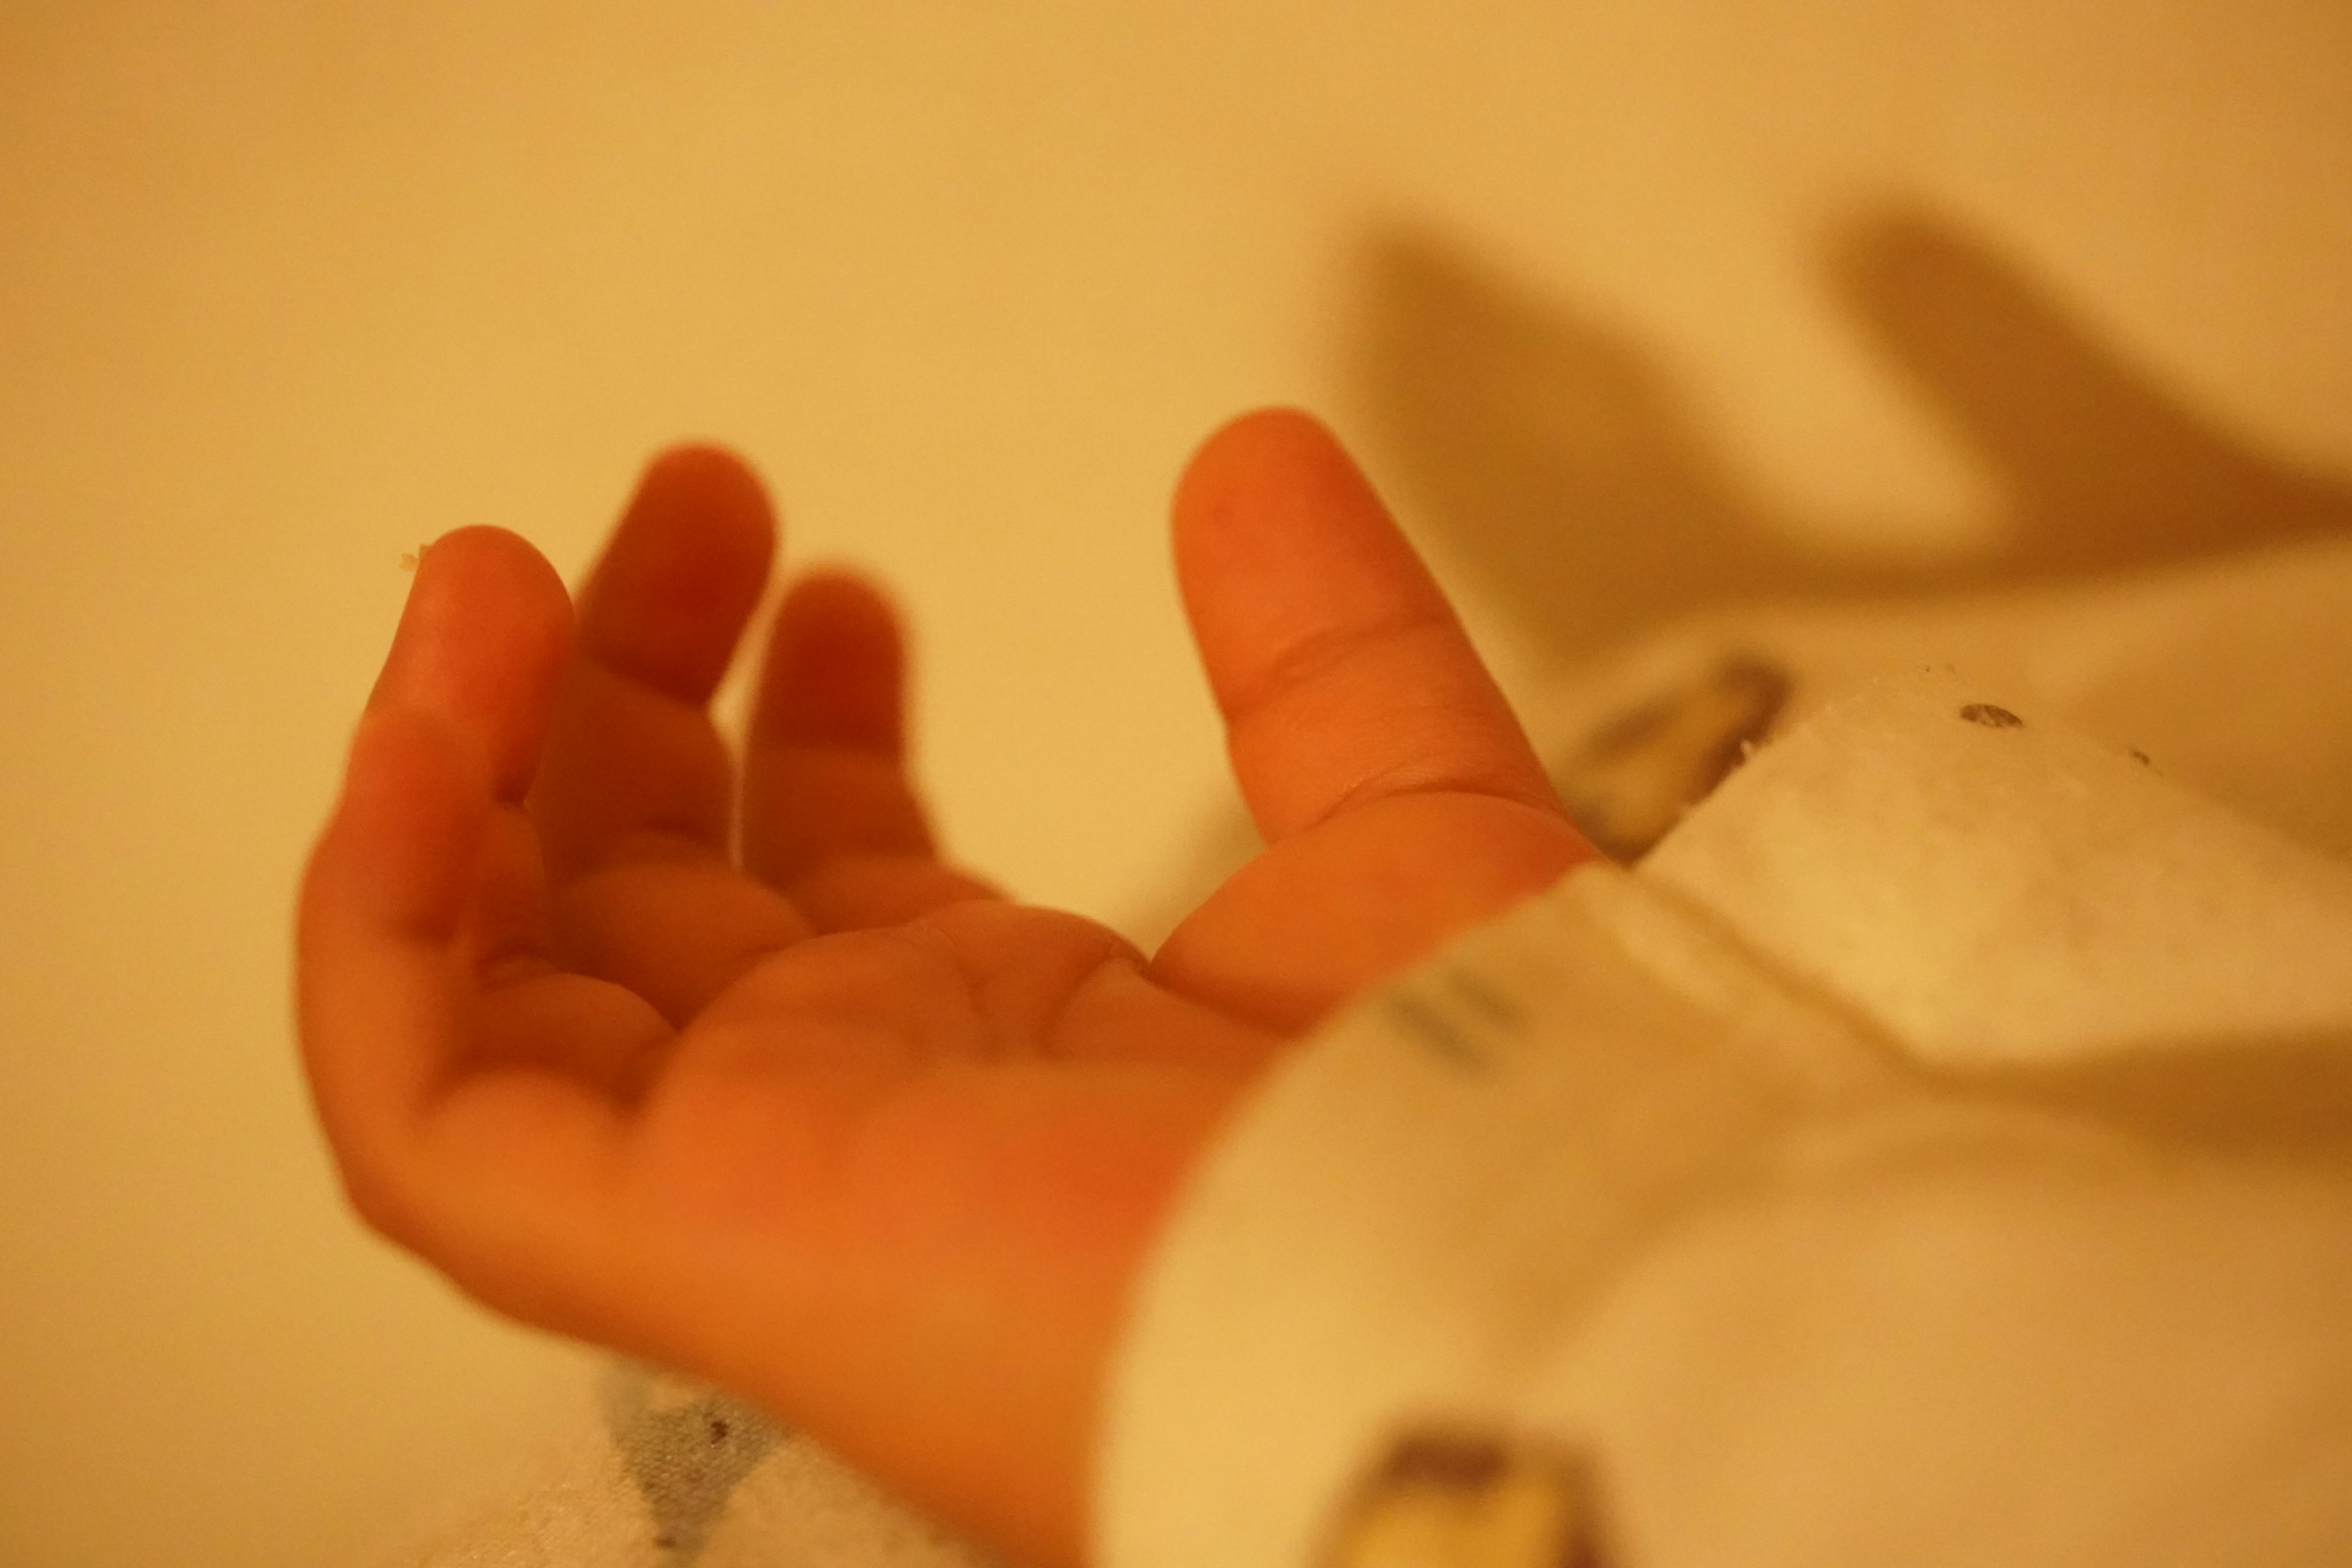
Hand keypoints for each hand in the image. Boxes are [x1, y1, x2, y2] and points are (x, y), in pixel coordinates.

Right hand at [296, 409, 1592, 1567]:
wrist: (1475, 1335)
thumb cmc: (1483, 1142)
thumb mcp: (1406, 833)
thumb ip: (1328, 654)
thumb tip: (1252, 458)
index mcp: (1021, 1049)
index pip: (839, 883)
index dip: (805, 720)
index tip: (840, 580)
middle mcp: (872, 1117)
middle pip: (655, 896)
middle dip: (637, 683)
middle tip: (692, 500)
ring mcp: (757, 1183)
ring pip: (505, 986)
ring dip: (465, 763)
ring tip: (484, 574)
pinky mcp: (680, 1237)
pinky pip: (425, 1101)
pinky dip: (380, 909)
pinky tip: (425, 720)